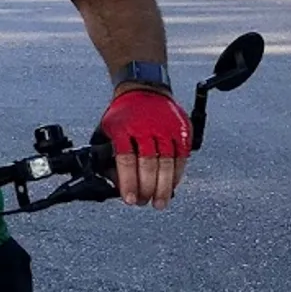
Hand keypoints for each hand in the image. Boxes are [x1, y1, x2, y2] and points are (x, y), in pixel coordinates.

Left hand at [97, 88, 191, 209]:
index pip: (126, 160)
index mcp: (123, 127)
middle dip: (147, 188)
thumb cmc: (124, 114)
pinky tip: (171, 186)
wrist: (144, 88)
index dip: (128, 183)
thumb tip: (114, 183)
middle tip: (145, 203)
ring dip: (164, 186)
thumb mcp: (108, 130)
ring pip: (168, 163)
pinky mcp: (182, 130)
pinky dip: (177, 174)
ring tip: (159, 202)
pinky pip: (182, 157)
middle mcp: (146, 127)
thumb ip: (109, 155)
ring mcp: (167, 128)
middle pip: (149, 164)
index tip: (129, 199)